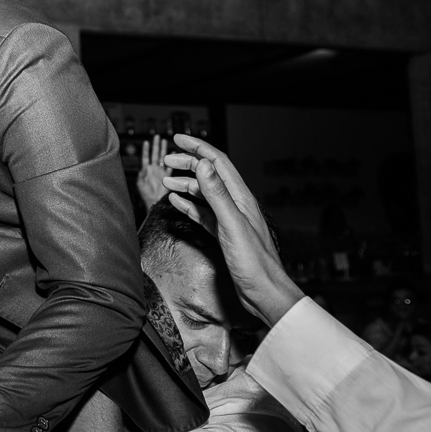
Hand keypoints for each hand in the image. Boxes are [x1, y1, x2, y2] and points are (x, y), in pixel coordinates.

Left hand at [136, 135, 169, 209]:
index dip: (146, 149)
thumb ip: (142, 174)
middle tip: (157, 136)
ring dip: (163, 150)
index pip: (146, 157)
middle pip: (155, 155)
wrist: (155, 203)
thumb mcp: (141, 184)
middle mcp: (154, 170)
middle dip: (156, 145)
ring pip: (163, 158)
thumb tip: (144, 167)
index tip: (146, 141)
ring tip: (164, 141)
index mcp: (146, 170)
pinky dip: (172, 161)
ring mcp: (161, 172)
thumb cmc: (146, 195)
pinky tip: (173, 154)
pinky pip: (170, 167)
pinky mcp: (167, 177)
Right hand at [161, 133, 302, 327]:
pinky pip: (203, 214)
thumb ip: (217, 194)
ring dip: (186, 185)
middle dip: (188, 164)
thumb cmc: (253, 262)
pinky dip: (189, 205)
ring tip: (166, 182)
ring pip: (204, 194)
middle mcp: (236, 204)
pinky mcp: (223, 234)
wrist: (264, 292)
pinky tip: (177, 203)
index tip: (178, 139)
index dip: (198, 148)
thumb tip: (203, 164)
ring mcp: (229, 219)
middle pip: (209, 175)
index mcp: (240, 198)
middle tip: (166, 160)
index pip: (218, 163)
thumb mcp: (231, 224)